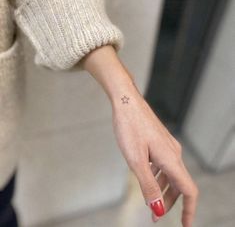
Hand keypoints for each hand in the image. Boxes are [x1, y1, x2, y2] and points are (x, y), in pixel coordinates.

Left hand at [81, 45, 197, 225]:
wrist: (126, 102)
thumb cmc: (129, 127)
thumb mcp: (136, 160)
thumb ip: (148, 185)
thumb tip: (158, 208)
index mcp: (170, 159)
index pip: (188, 190)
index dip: (189, 210)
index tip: (185, 226)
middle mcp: (173, 153)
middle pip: (179, 184)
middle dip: (170, 202)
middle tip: (156, 215)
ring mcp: (167, 146)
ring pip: (170, 174)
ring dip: (163, 190)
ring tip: (150, 200)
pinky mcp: (159, 141)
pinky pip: (164, 164)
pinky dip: (158, 176)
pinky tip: (148, 177)